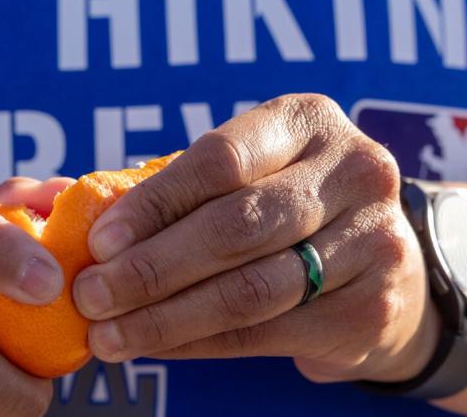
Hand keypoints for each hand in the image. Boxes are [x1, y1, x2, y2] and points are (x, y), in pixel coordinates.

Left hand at [72, 94, 440, 383]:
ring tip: (109, 333)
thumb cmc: (285, 204)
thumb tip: (79, 216)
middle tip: (91, 295)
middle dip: (150, 268)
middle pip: (234, 227)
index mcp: (307, 121)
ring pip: (250, 289)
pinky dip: (200, 344)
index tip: (99, 242)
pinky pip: (266, 333)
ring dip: (166, 317)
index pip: (221, 159)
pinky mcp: (373, 308)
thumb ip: (181, 187)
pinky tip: (156, 345)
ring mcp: (374, 241)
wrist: (386, 264)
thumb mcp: (249, 172)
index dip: (155, 203)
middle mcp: (353, 171)